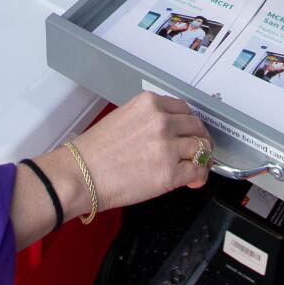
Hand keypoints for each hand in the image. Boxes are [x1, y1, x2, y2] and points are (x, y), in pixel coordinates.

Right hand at [63, 93, 211, 211]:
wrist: (81, 174)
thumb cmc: (94, 152)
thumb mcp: (123, 118)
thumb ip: (149, 119)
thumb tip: (168, 132)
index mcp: (149, 104)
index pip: (184, 109)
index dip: (189, 124)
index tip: (189, 132)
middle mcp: (161, 121)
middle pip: (196, 127)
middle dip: (199, 139)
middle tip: (197, 150)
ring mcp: (167, 146)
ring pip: (202, 148)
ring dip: (202, 158)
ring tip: (196, 167)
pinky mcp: (169, 172)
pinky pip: (198, 171)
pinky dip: (199, 177)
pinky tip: (193, 180)